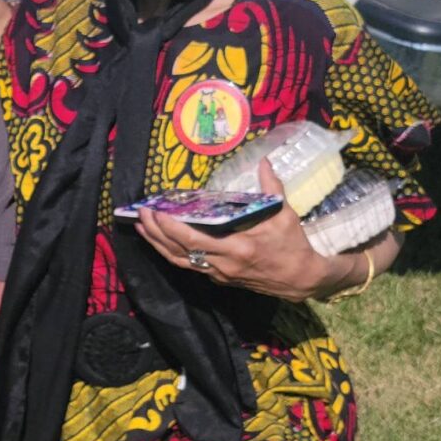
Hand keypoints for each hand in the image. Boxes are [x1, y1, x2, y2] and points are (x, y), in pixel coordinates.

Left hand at [134, 160, 333, 301]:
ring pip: (178, 261)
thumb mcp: (285, 214)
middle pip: (177, 251)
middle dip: (155, 233)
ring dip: (157, 245)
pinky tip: (162, 241)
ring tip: (142, 226)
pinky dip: (172, 253)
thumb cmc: (292, 245)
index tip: (155, 211)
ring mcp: (218, 274)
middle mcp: (222, 265)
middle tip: (141, 213)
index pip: (192, 239)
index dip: (169, 227)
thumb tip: (264, 161)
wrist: (300, 279)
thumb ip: (272, 188)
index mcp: (236, 248)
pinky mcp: (218, 279)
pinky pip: (189, 266)